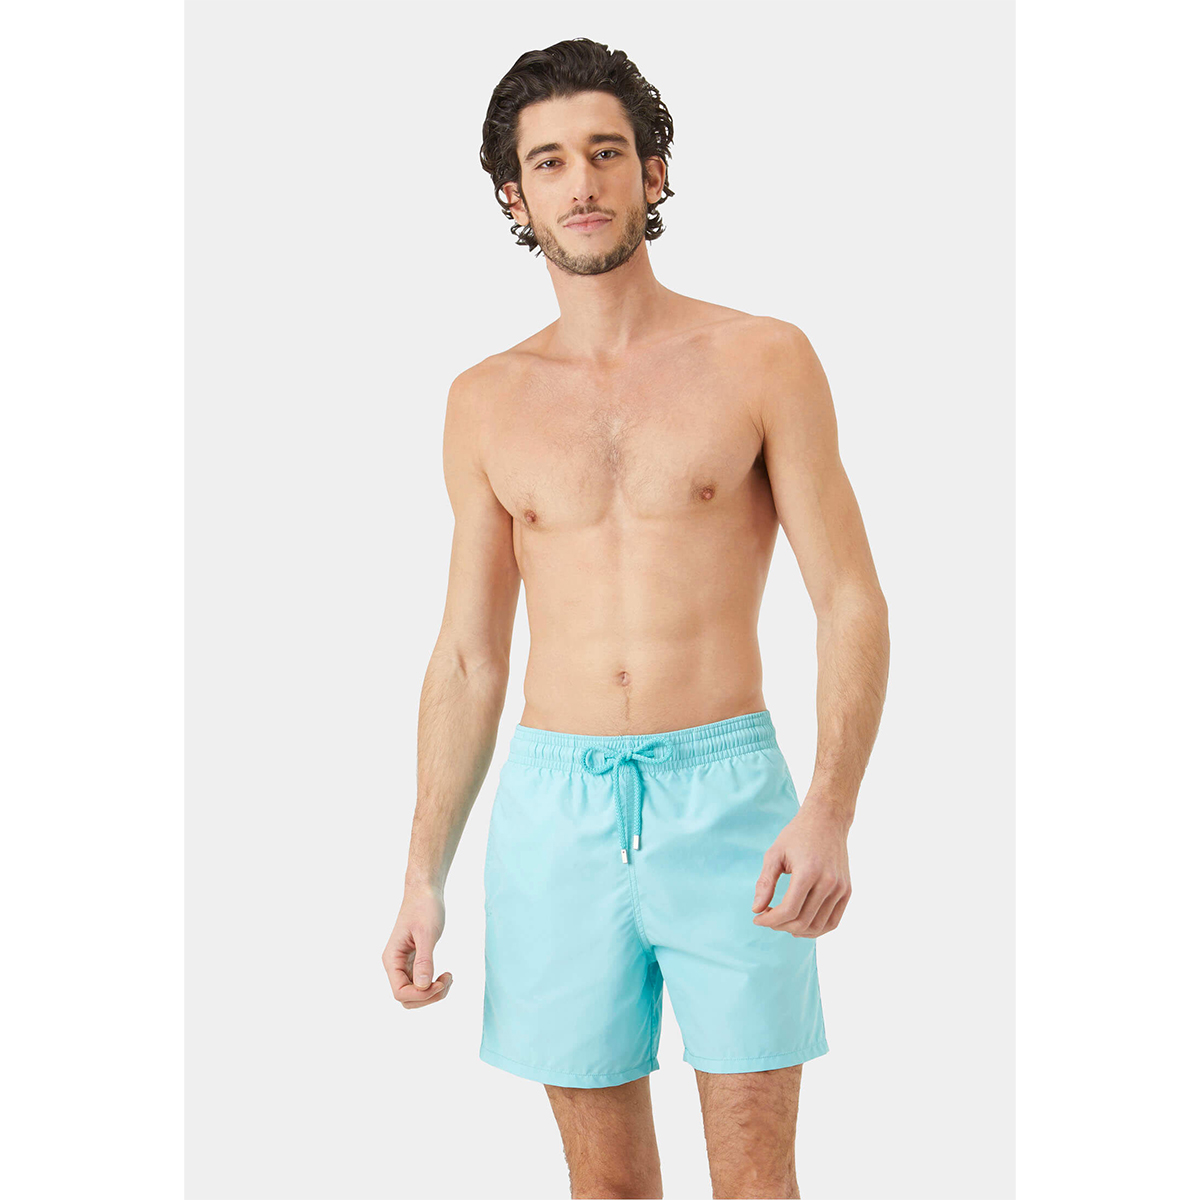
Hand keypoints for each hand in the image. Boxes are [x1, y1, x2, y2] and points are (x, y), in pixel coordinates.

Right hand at [382, 887, 452, 1007]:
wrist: (425, 892)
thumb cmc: (424, 908)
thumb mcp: (426, 933)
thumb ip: (424, 960)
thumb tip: (423, 986)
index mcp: (392, 959)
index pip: (400, 993)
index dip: (421, 994)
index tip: (439, 982)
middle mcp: (395, 965)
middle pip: (407, 998)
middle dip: (428, 996)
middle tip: (446, 979)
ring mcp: (404, 964)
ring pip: (415, 993)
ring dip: (433, 993)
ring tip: (448, 977)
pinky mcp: (414, 962)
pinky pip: (421, 983)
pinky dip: (434, 985)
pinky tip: (445, 975)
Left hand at [751, 798, 851, 936]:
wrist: (827, 820)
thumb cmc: (797, 835)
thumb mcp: (775, 854)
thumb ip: (765, 882)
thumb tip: (756, 910)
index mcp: (808, 872)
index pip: (788, 910)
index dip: (770, 920)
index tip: (757, 918)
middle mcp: (828, 882)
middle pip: (802, 921)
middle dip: (780, 925)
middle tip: (768, 918)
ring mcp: (840, 888)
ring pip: (818, 926)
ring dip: (797, 930)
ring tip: (783, 922)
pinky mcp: (847, 891)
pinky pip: (833, 921)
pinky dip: (816, 929)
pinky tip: (801, 925)